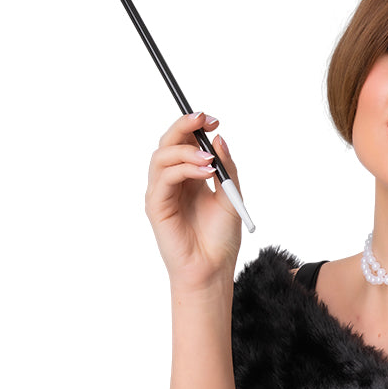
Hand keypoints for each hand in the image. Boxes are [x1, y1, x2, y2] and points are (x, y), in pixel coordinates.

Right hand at [145, 112, 243, 291]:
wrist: (213, 269)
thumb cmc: (221, 239)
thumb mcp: (231, 196)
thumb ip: (226, 168)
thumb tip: (219, 138)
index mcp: (190, 178)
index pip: (184, 143)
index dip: (194, 127)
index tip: (213, 119)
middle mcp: (173, 182)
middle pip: (168, 143)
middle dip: (184, 127)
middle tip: (203, 120)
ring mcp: (162, 193)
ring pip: (162, 157)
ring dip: (186, 151)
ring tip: (209, 160)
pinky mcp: (156, 206)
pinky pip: (164, 178)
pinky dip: (183, 169)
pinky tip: (205, 172)